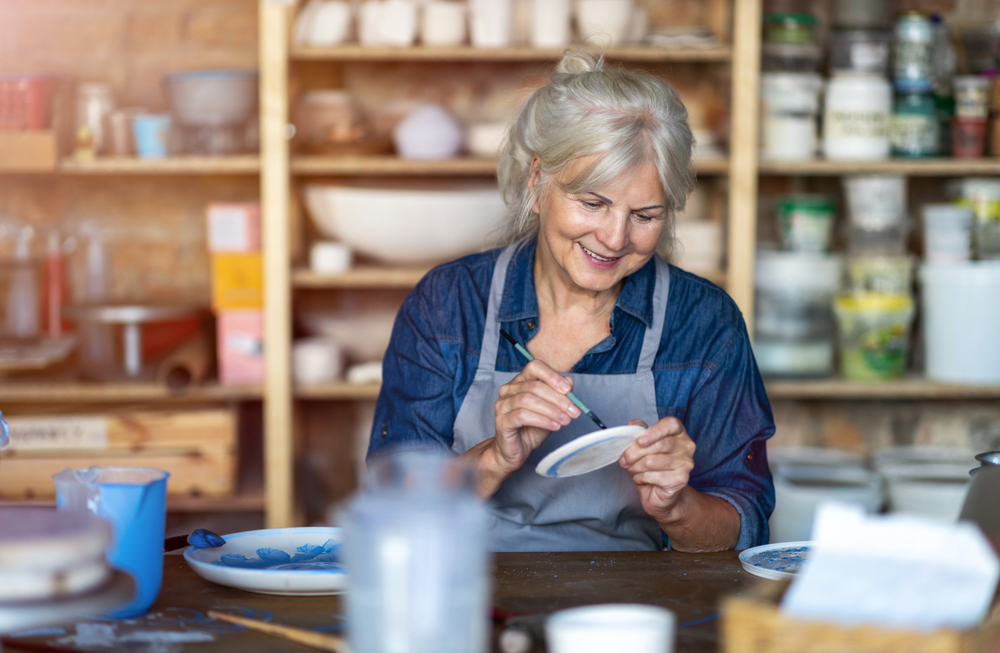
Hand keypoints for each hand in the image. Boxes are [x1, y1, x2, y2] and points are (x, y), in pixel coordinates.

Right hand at [492, 359, 581, 473]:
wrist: (517, 450)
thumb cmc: (532, 428)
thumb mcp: (551, 410)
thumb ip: (559, 395)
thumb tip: (569, 382)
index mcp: (520, 381)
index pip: (535, 367)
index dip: (552, 376)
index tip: (568, 390)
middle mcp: (509, 389)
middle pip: (535, 386)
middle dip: (558, 399)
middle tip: (574, 411)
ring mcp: (503, 404)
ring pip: (529, 400)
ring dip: (552, 410)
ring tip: (565, 420)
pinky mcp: (502, 420)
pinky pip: (523, 415)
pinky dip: (542, 420)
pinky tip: (554, 425)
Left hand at [619, 417, 695, 522]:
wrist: (660, 493)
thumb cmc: (652, 467)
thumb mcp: (643, 445)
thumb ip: (639, 431)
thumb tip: (632, 426)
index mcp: (678, 432)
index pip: (671, 424)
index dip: (654, 431)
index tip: (639, 440)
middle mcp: (686, 446)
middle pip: (659, 444)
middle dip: (635, 452)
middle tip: (624, 459)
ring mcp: (686, 463)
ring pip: (652, 461)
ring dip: (635, 467)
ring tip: (633, 469)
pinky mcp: (681, 479)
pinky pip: (652, 476)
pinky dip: (640, 478)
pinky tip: (641, 479)